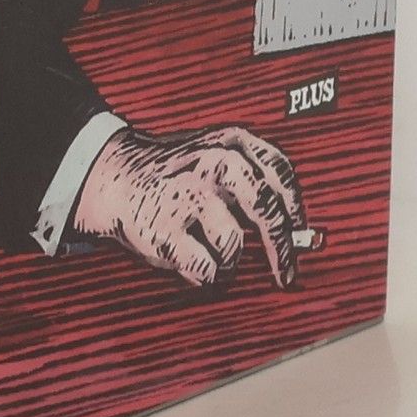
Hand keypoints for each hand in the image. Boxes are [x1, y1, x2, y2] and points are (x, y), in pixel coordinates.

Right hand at [70, 124, 306, 290]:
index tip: (299, 234)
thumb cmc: (176, 176)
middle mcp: (214, 163)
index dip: (294, 210)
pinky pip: (206, 269)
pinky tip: (186, 257)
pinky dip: (201, 274)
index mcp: (231, 142)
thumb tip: (302, 236)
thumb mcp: (216, 156)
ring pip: (233, 247)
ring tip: (206, 251)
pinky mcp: (165, 228)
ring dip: (226, 261)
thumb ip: (255, 183)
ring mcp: (188, 194)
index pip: (280, 174)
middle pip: (266, 211)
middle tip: (286, 275)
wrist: (114, 176)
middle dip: (282, 249)